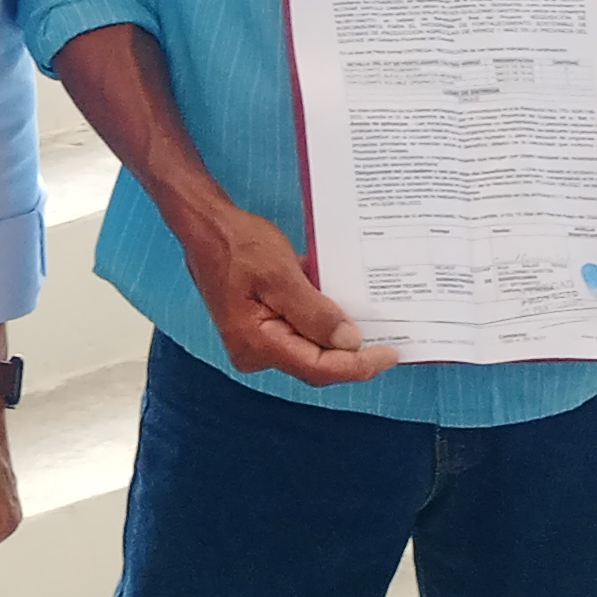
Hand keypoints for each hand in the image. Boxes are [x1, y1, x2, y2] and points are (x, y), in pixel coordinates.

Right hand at [171, 202, 397, 387]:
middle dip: (351, 353)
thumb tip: (349, 342)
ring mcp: (257, 342)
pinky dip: (320, 321)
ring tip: (371, 319)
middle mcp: (255, 352)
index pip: (318, 368)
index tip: (390, 354)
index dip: (358, 365)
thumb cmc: (237, 245)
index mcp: (257, 343)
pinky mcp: (260, 328)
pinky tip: (340, 303)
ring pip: (310, 348)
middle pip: (315, 364)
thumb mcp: (281, 274)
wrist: (206, 228)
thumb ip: (314, 312)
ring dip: (337, 335)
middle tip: (389, 337)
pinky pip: (299, 333)